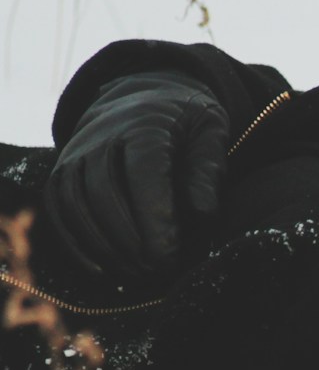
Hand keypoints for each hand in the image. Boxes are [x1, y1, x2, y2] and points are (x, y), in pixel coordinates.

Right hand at [45, 71, 228, 278]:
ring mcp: (76, 152)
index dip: (154, 218)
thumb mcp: (210, 132)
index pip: (143, 172)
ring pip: (76, 202)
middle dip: (130, 239)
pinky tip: (101, 269)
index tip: (170, 255)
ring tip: (135, 273)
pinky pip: (57, 208)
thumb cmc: (185, 122)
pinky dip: (75, 242)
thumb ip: (208, 169)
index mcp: (146, 125)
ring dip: (103, 246)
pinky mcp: (62, 170)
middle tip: (157, 271)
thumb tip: (204, 212)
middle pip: (104, 192)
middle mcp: (101, 136)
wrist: (144, 96)